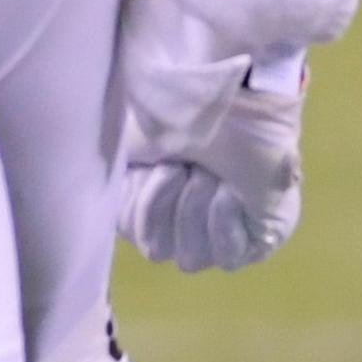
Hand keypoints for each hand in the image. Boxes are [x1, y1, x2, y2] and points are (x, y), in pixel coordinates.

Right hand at [115, 66, 303, 273]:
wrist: (234, 103)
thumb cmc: (185, 118)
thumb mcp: (131, 147)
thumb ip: (116, 181)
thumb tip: (104, 198)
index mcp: (150, 200)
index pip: (132, 232)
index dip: (143, 202)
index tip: (161, 162)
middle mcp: (182, 222)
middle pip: (157, 250)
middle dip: (170, 204)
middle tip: (190, 166)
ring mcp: (219, 236)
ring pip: (190, 258)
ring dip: (197, 210)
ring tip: (215, 176)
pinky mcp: (257, 240)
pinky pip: (227, 257)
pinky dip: (223, 222)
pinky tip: (232, 193)